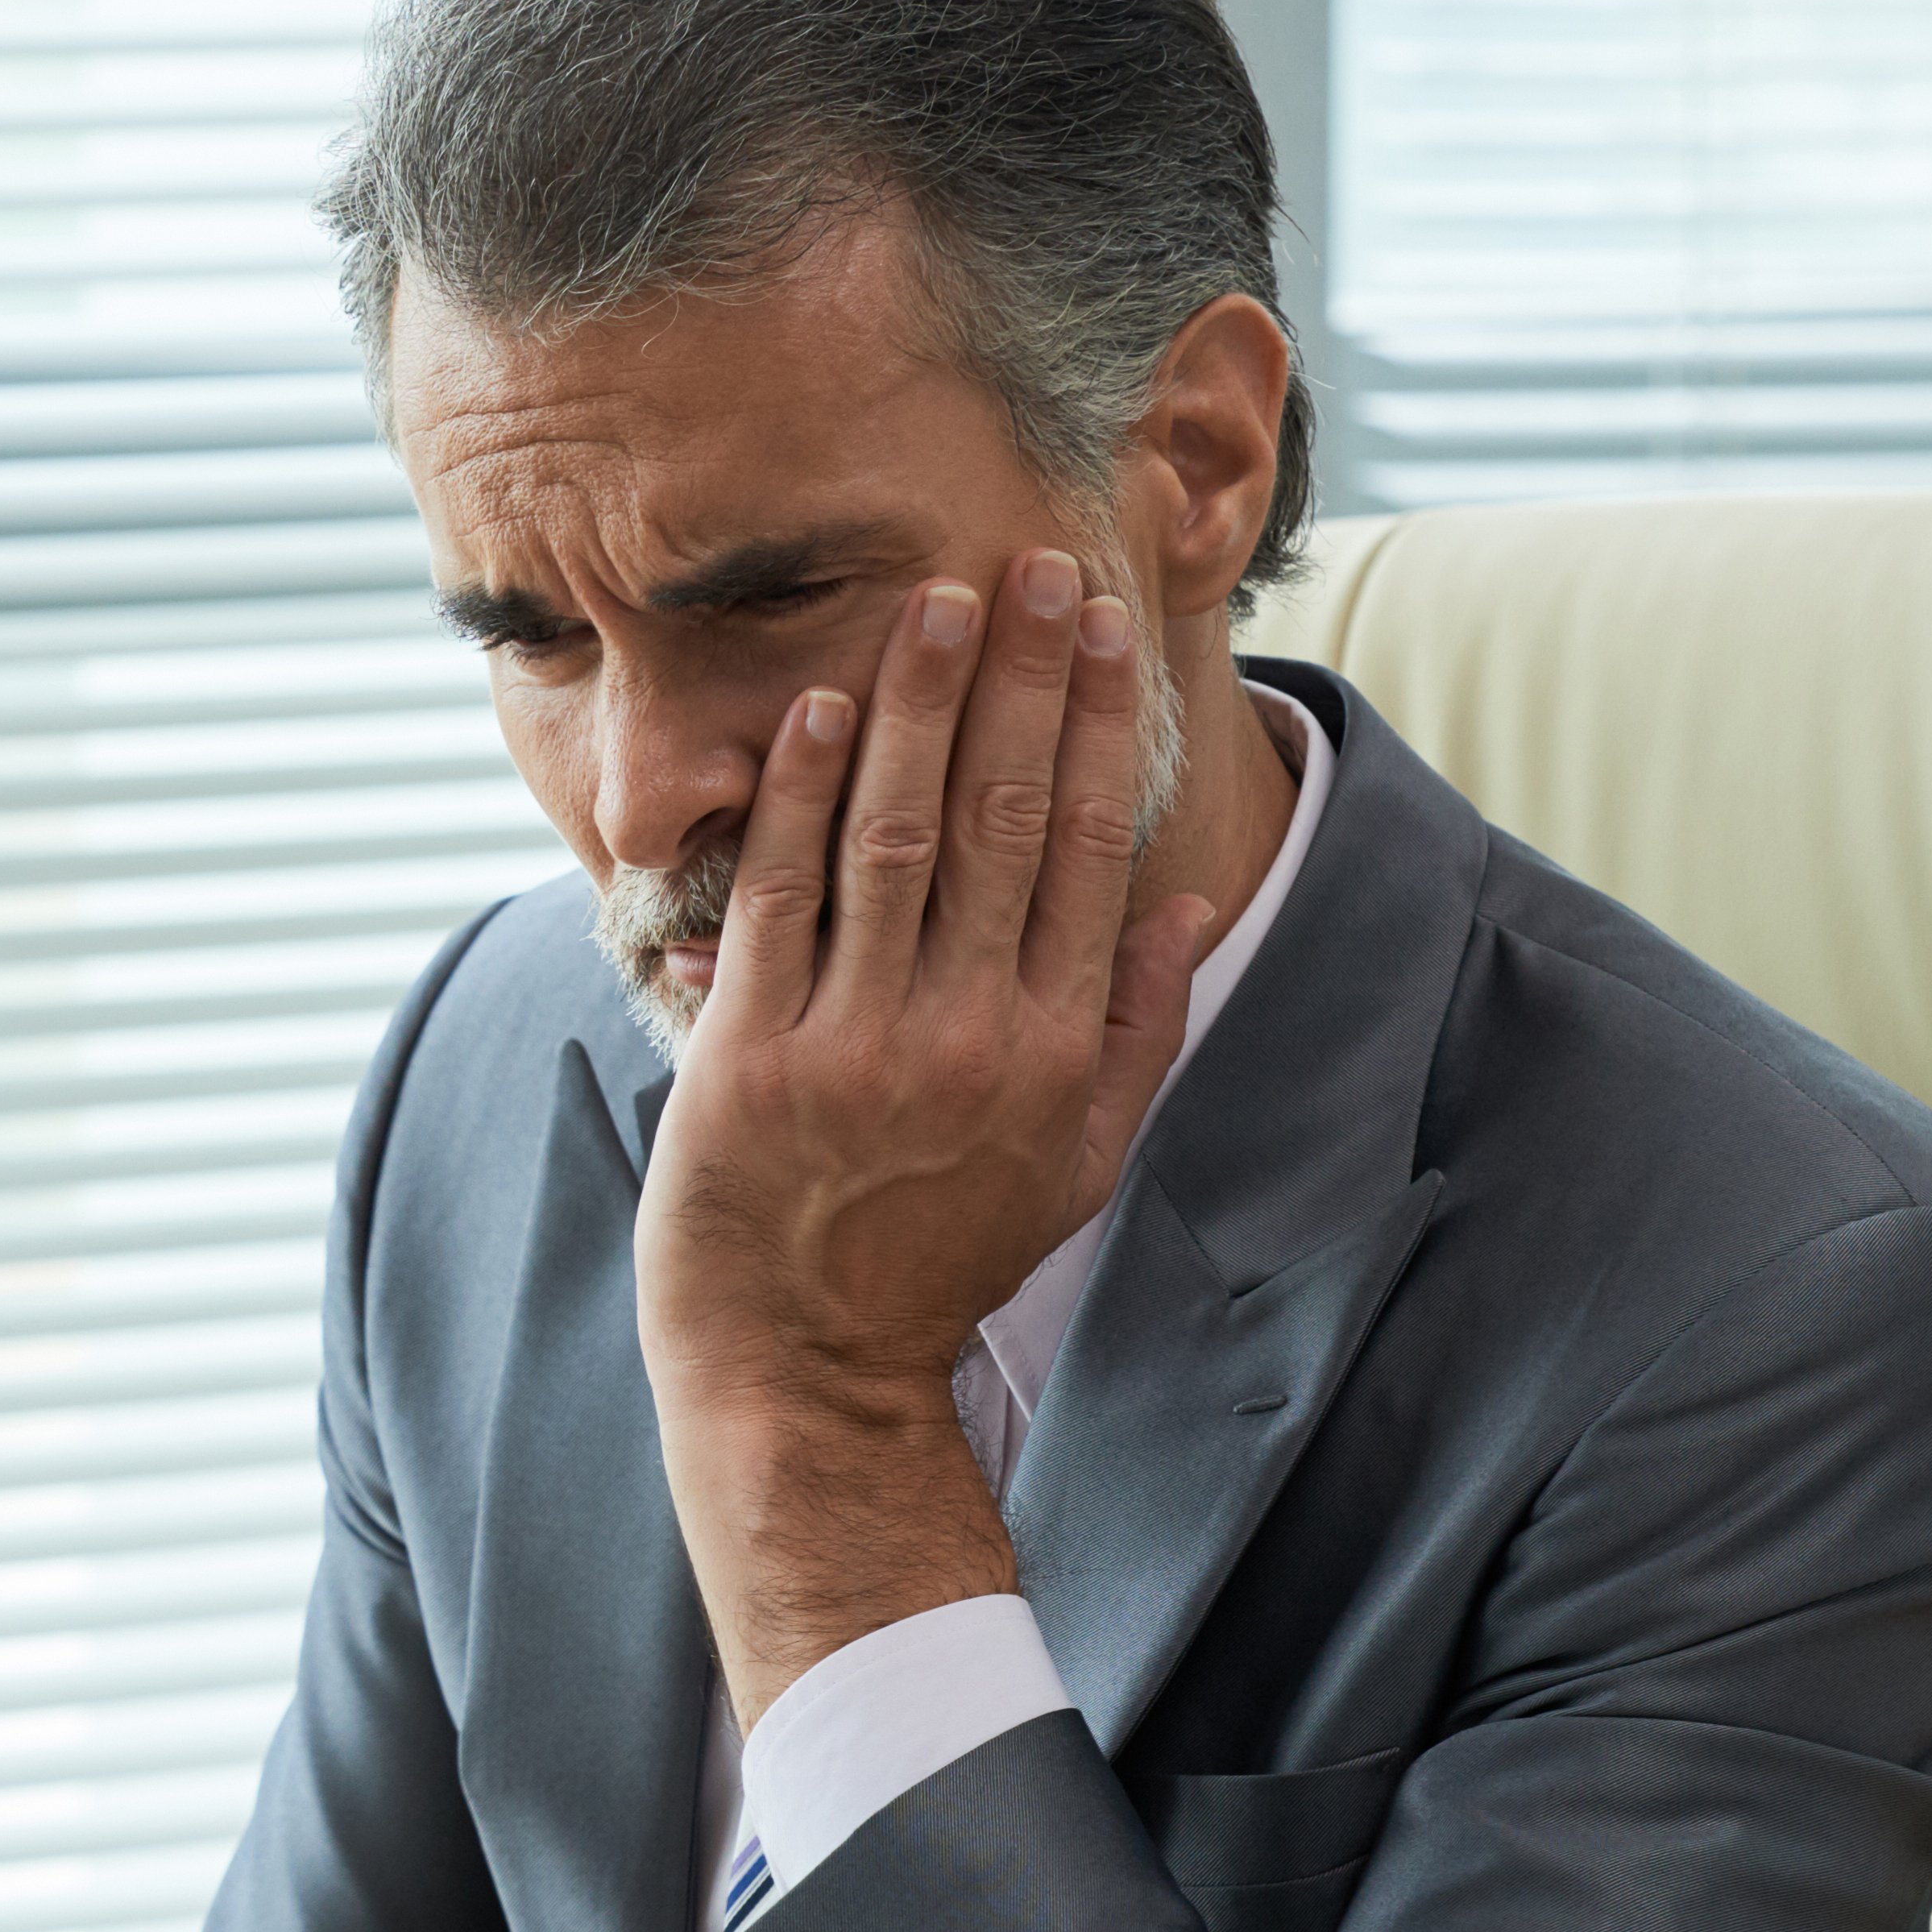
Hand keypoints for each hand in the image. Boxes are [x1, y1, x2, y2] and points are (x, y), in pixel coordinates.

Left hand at [640, 555, 1215, 1702]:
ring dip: (924, 709)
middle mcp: (968, 1039)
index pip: (1088, 853)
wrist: (804, 1364)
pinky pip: (785, 900)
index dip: (1094, 729)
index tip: (1100, 631)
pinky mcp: (750, 1058)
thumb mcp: (1077, 1165)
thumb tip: (1182, 908)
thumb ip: (1136, 1036)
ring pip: (902, 839)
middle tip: (1033, 567)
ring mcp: (856, 1046)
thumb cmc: (942, 1256)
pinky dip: (806, 799)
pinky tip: (829, 710)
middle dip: (1024, 683)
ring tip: (942, 602)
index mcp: (1054, 1054)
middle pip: (1007, 822)